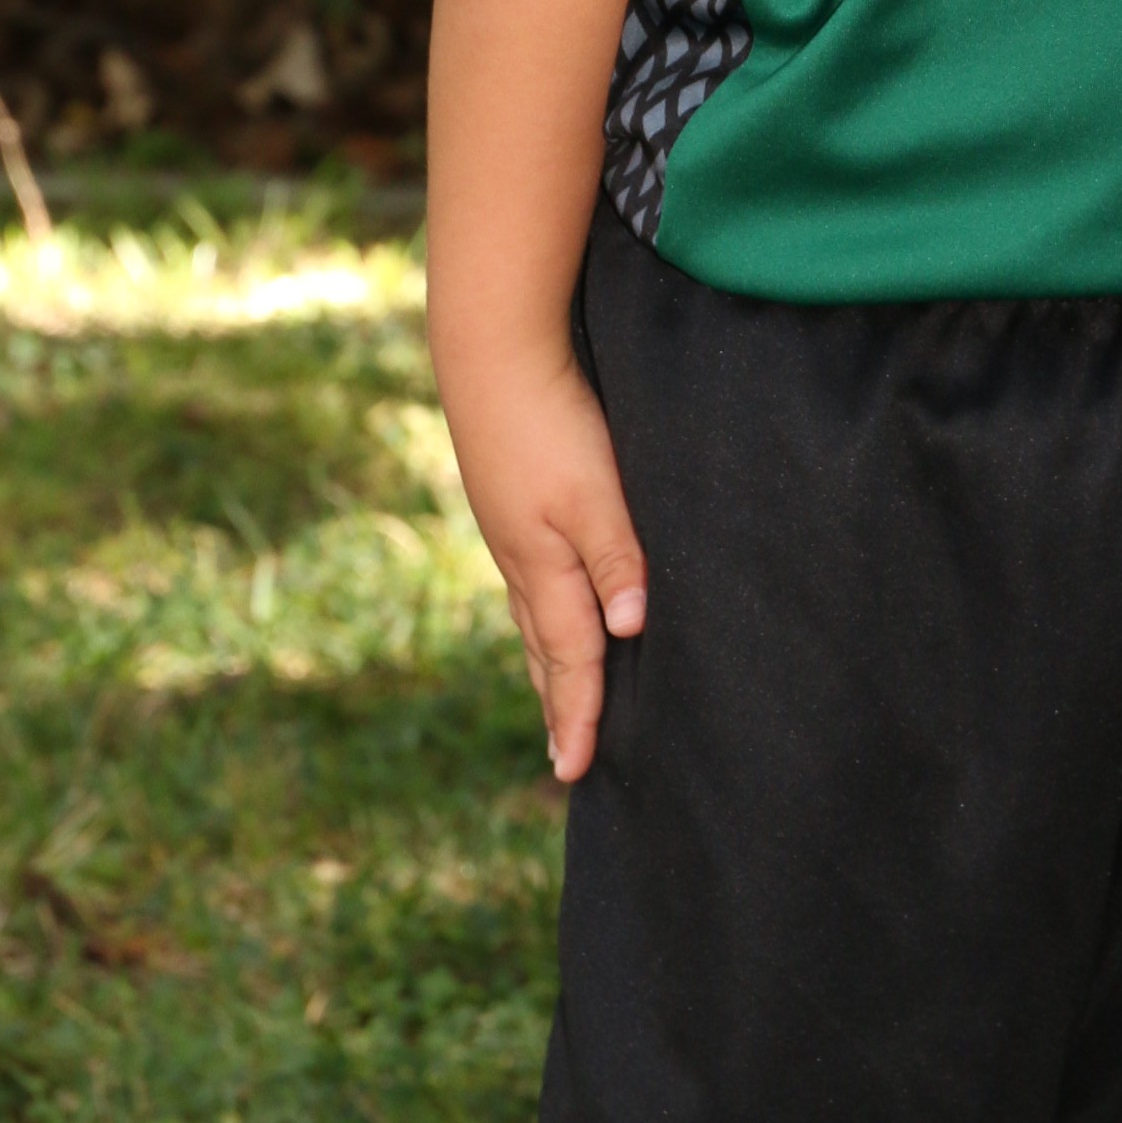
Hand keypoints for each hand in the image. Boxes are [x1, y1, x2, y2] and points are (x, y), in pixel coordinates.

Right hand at [444, 348, 647, 782]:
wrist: (491, 351)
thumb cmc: (551, 423)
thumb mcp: (594, 493)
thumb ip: (617, 559)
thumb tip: (629, 632)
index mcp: (545, 565)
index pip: (573, 655)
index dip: (581, 712)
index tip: (576, 771)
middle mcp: (522, 557)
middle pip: (546, 646)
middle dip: (558, 702)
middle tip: (563, 757)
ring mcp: (510, 528)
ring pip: (534, 613)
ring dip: (548, 661)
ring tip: (554, 696)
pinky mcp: (509, 498)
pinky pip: (528, 577)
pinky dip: (541, 611)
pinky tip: (545, 602)